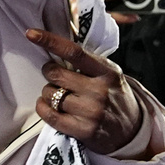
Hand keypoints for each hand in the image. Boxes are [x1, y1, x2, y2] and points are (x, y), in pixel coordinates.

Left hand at [26, 28, 142, 154]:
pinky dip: (43, 108)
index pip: (74, 52)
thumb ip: (88, 61)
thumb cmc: (114, 96)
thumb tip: (60, 41)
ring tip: (59, 94)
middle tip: (55, 75)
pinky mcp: (83, 130)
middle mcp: (99, 91)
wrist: (133, 131)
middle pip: (56, 74)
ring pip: (50, 93)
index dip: (50, 41)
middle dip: (49, 72)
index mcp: (107, 71)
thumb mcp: (109, 74)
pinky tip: (47, 106)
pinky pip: (50, 115)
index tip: (31, 34)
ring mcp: (91, 112)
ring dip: (48, 92)